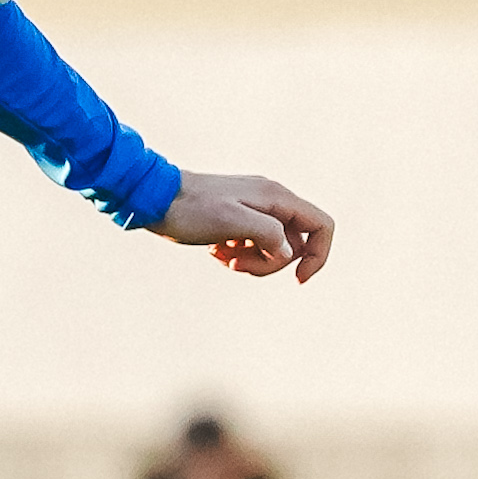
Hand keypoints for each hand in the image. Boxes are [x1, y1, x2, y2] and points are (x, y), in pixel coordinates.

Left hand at [160, 171, 331, 282]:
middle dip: (269, 264)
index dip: (318, 255)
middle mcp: (271, 201)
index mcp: (277, 198)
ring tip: (222, 256)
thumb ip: (269, 234)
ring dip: (251, 261)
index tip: (298, 280)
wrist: (155, 198)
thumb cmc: (191, 209)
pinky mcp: (238, 219)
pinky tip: (216, 251)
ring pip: (271, 248)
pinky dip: (238, 254)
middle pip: (294, 244)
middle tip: (235, 265)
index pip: (322, 225)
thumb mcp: (232, 222)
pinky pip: (252, 245)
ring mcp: (255, 209)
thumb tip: (287, 252)